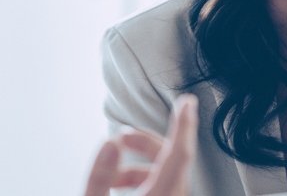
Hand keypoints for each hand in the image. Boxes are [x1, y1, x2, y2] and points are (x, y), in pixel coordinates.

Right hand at [83, 94, 197, 195]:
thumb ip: (99, 177)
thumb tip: (110, 143)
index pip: (179, 154)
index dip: (183, 125)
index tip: (187, 102)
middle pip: (171, 160)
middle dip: (146, 143)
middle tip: (122, 138)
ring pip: (166, 173)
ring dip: (140, 163)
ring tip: (113, 173)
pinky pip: (164, 184)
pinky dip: (144, 177)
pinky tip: (118, 183)